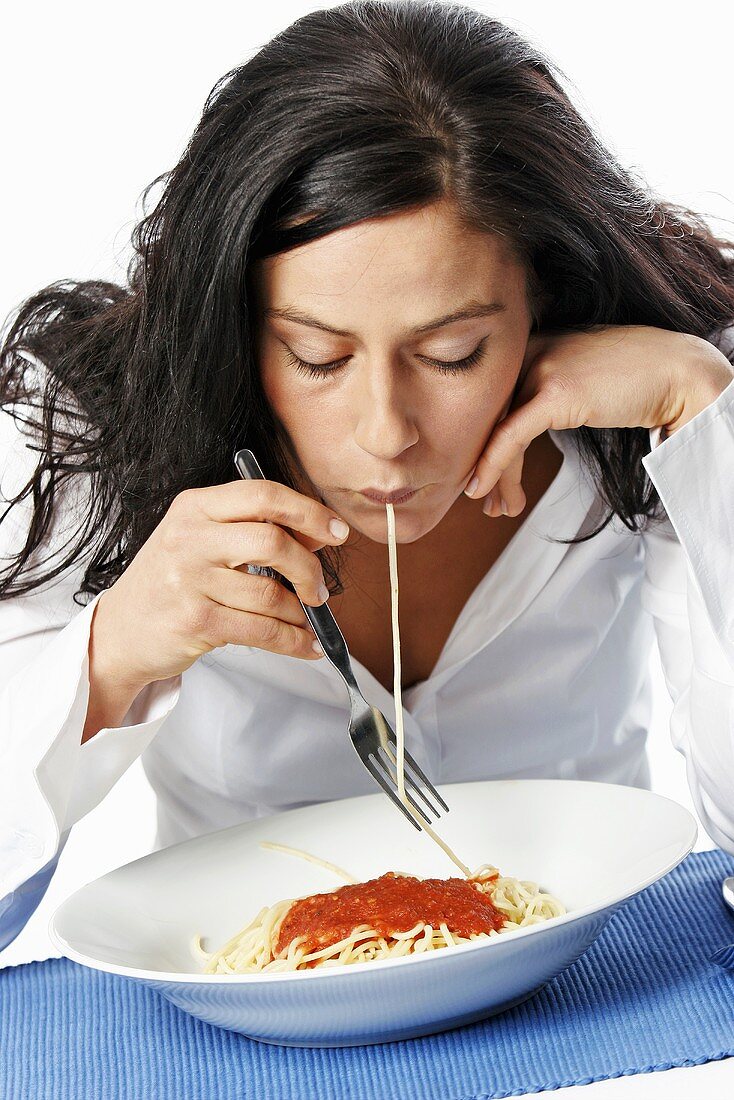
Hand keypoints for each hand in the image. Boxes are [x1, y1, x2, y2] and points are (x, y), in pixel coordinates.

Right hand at [88, 480, 351, 692]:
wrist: (120, 631)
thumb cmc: (169, 582)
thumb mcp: (201, 540)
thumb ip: (252, 530)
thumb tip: (319, 535)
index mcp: (195, 507)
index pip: (263, 495)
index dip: (308, 512)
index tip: (336, 532)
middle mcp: (189, 538)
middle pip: (273, 542)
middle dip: (309, 568)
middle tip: (318, 587)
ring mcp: (190, 580)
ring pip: (271, 594)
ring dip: (299, 612)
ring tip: (304, 618)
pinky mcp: (196, 621)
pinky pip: (262, 631)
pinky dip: (293, 641)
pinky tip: (305, 644)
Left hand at [464, 324, 733, 516]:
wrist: (676, 371)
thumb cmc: (633, 378)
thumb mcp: (575, 380)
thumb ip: (545, 392)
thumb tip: (524, 425)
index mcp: (528, 344)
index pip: (490, 400)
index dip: (481, 440)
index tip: (482, 476)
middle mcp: (527, 351)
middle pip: (488, 416)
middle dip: (483, 463)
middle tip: (485, 501)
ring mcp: (539, 368)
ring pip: (497, 431)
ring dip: (495, 476)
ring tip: (499, 508)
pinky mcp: (553, 392)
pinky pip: (510, 436)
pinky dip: (493, 466)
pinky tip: (483, 489)